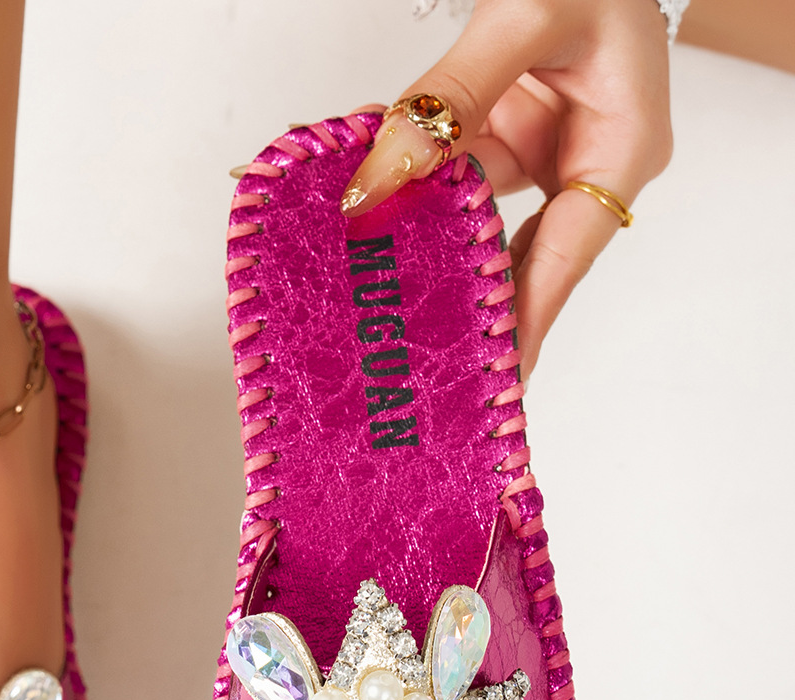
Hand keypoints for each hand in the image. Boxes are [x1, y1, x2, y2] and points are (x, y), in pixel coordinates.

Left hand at [341, 0, 672, 377]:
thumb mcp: (527, 17)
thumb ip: (450, 97)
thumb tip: (380, 177)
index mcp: (621, 150)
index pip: (564, 260)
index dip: (523, 322)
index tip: (494, 378)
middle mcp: (585, 163)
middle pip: (517, 255)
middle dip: (461, 297)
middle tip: (411, 352)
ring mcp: (543, 153)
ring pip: (472, 219)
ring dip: (416, 238)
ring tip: (366, 280)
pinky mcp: (506, 136)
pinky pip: (450, 174)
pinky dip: (407, 182)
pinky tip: (363, 195)